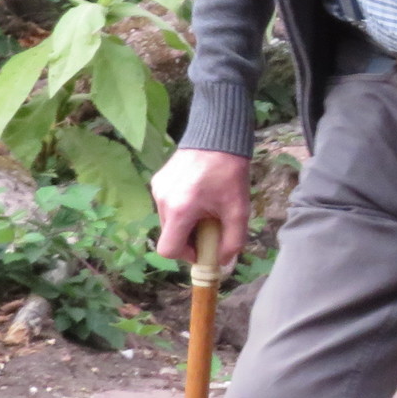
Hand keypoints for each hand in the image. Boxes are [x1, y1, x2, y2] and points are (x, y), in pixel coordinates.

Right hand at [152, 148, 250, 264]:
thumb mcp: (238, 210)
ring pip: (168, 221)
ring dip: (186, 223)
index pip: (168, 249)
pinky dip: (181, 209)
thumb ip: (232, 241)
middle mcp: (162, 200)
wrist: (218, 136)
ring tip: (206, 208)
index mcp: (180, 209)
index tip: (204, 247)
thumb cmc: (230, 173)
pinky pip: (167, 205)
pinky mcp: (158, 180)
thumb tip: (224, 262)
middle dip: (189, 238)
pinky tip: (199, 196)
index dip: (187, 255)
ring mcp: (157, 189)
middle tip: (211, 227)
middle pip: (170, 235)